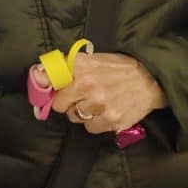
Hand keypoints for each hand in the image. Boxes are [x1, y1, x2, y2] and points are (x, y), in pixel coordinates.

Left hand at [49, 52, 165, 135]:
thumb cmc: (118, 69)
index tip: (50, 91)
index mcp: (81, 66)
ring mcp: (100, 105)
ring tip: (96, 103)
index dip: (47, 87)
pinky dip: (95, 122)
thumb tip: (37, 75)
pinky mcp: (111, 121)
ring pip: (74, 117)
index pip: (49, 79)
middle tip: (79, 97)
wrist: (150, 79)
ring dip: (82, 113)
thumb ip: (65, 66)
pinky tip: (105, 112)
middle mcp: (88, 85)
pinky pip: (90, 128)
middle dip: (67, 102)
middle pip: (60, 105)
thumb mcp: (91, 59)